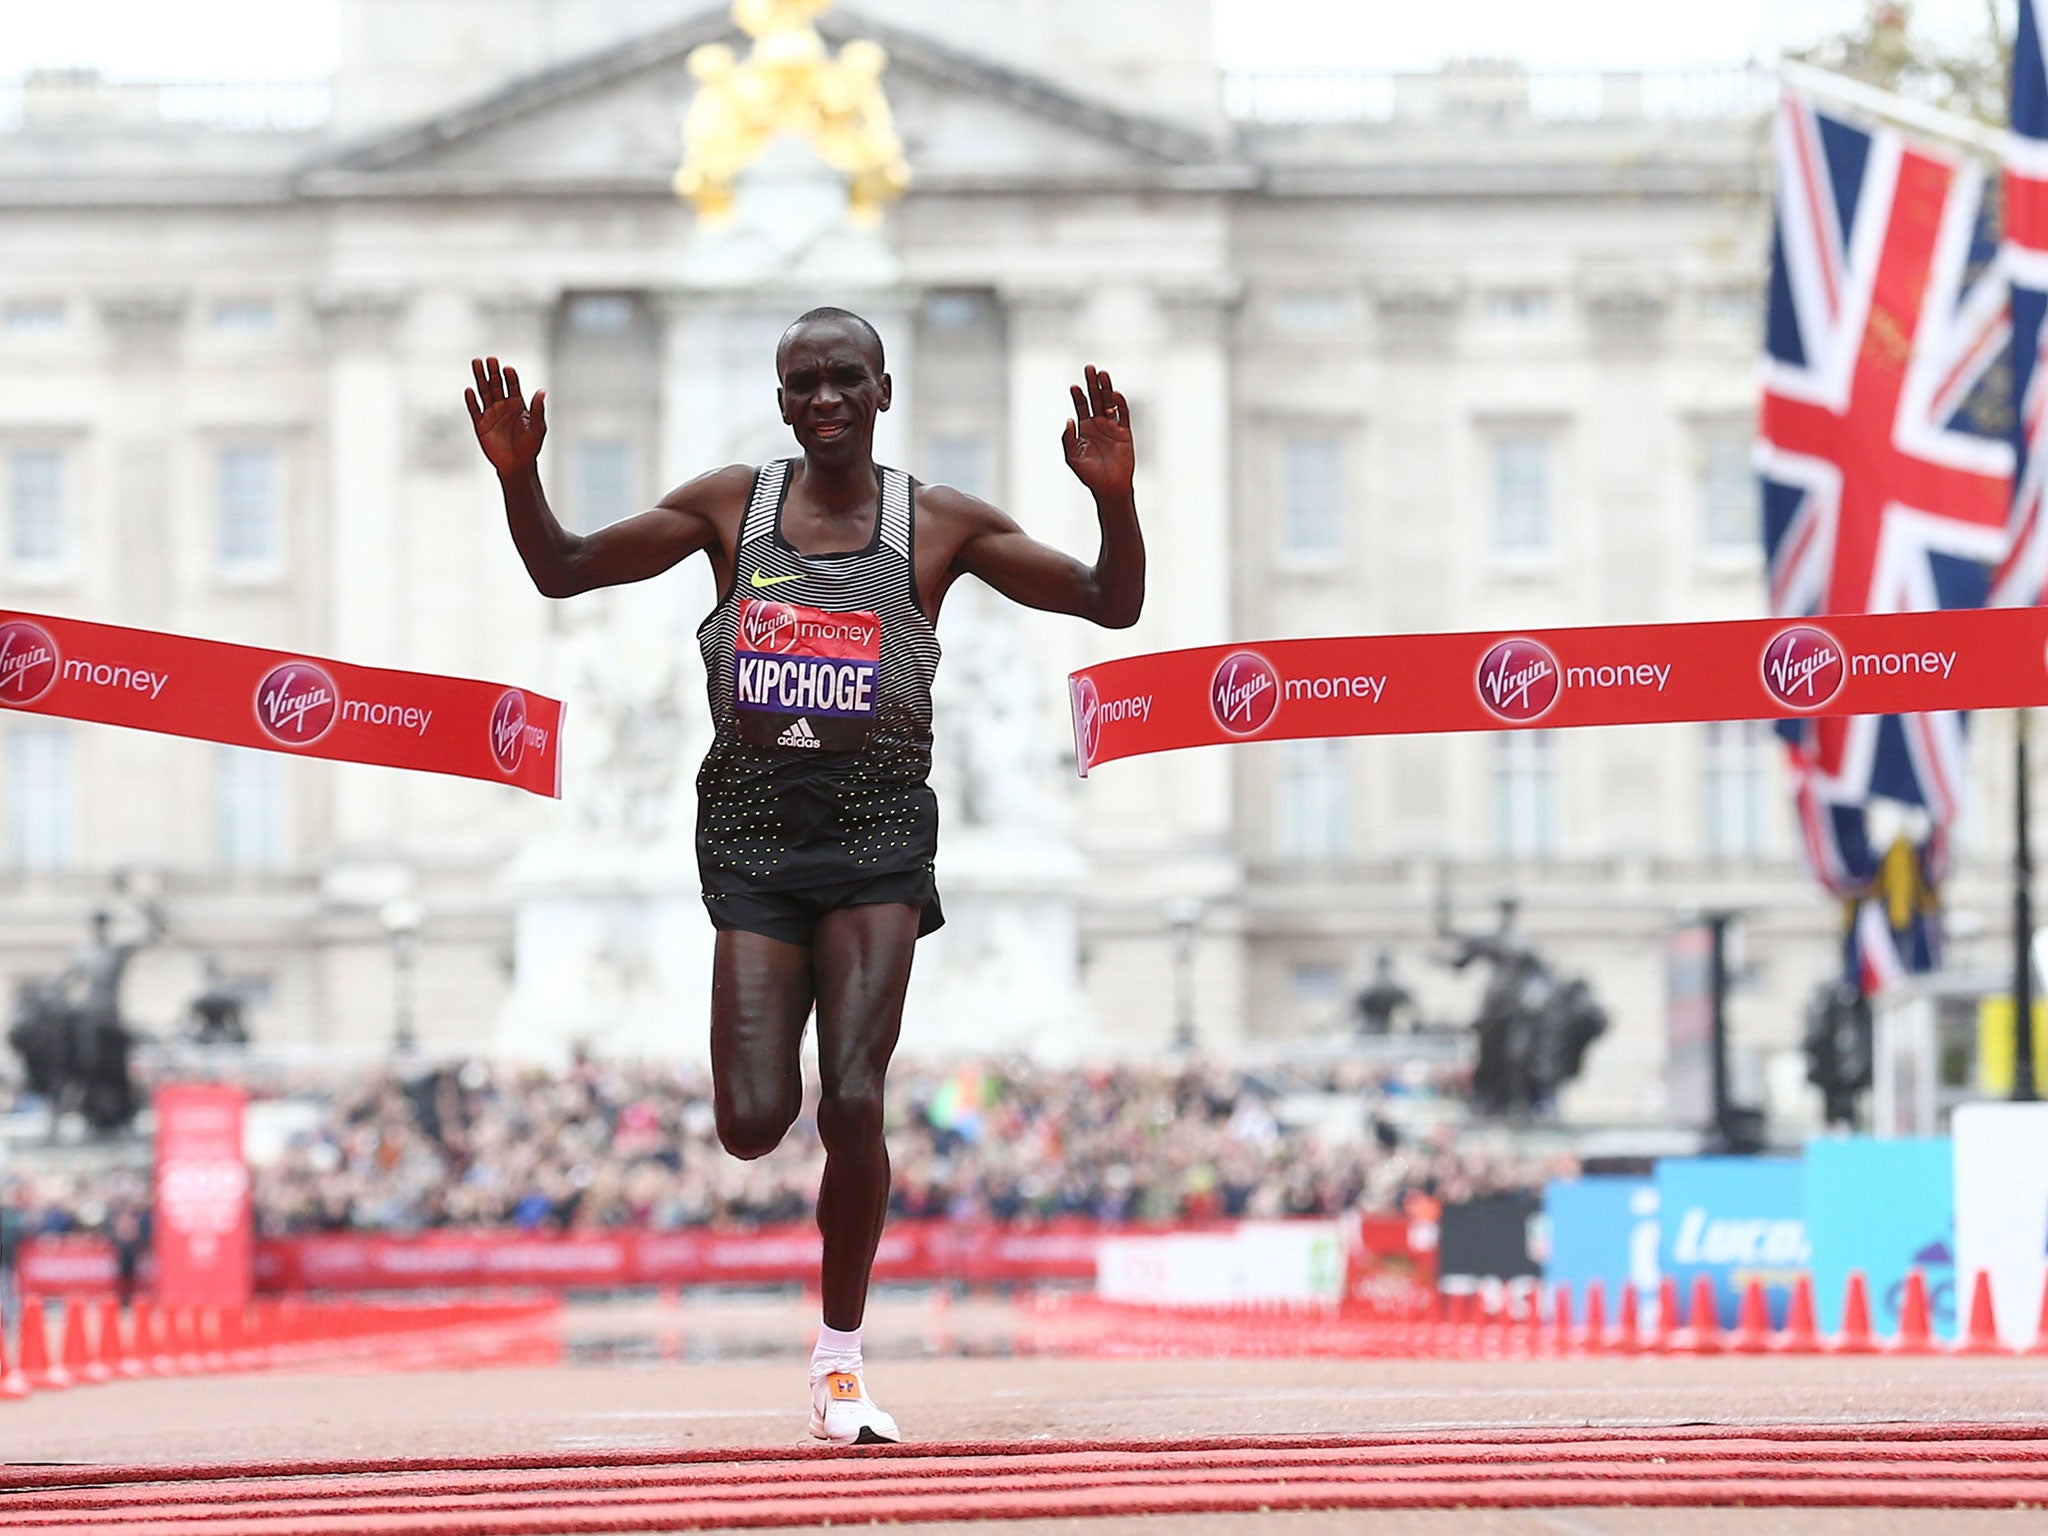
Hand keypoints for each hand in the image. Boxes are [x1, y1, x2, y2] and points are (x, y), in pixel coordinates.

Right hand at [465, 356, 546, 474]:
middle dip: (493, 371)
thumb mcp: (538, 428)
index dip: (510, 376)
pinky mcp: (480, 424)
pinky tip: (470, 390)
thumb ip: (538, 410)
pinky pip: (474, 409)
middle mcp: (503, 405)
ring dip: (480, 378)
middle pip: (496, 384)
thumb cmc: (530, 447)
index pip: (512, 385)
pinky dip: (471, 400)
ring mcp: (491, 413)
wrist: (517, 465)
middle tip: (490, 359)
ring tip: (476, 362)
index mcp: (518, 404)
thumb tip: (542, 391)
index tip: (507, 368)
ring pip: (483, 391)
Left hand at [1061, 365, 1133, 499]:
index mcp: (1084, 429)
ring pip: (1109, 402)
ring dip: (1106, 388)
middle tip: (1089, 368)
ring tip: (1102, 374)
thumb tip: (1069, 419)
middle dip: (1092, 384)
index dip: (1078, 396)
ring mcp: (1112, 427)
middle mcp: (1098, 424)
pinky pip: (1123, 415)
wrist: (1109, 487)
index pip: (1081, 406)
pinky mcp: (1125, 433)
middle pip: (1095, 399)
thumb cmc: (1089, 475)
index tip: (1074, 386)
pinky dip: (1120, 404)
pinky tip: (1115, 394)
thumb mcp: (1072, 458)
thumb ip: (1068, 439)